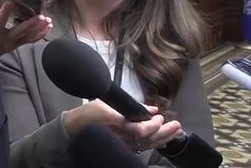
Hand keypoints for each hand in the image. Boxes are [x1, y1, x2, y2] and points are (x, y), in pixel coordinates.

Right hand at [0, 0, 51, 54]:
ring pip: (28, 37)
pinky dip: (40, 34)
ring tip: (47, 20)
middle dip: (31, 23)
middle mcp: (4, 40)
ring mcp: (12, 44)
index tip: (10, 1)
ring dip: (39, 29)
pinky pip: (30, 40)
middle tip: (40, 16)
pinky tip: (47, 28)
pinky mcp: (17, 45)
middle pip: (19, 31)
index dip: (5, 11)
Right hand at [64, 101, 182, 151]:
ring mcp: (122, 145)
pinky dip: (155, 145)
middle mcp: (121, 137)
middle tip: (176, 125)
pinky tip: (163, 142)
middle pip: (148, 139)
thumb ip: (130, 105)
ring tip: (175, 133)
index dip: (152, 125)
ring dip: (163, 139)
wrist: (75, 128)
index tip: (160, 117)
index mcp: (116, 123)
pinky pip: (142, 148)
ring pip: (147, 145)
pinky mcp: (123, 149)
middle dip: (164, 132)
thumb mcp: (107, 102)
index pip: (140, 129)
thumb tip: (151, 108)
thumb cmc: (89, 113)